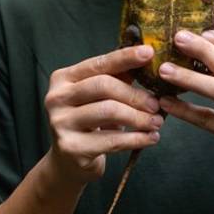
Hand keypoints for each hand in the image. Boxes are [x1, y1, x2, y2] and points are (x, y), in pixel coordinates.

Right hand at [44, 45, 162, 186]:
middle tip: (156, 104)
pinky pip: (111, 140)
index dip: (125, 57)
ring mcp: (60, 123)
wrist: (69, 160)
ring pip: (109, 112)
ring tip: (157, 122)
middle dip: (135, 94)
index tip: (149, 53)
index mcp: (63, 78)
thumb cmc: (90, 119)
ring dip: (139, 117)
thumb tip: (148, 60)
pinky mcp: (70, 148)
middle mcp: (56, 98)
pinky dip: (136, 138)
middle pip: (103, 86)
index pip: (99, 63)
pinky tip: (150, 138)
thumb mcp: (98, 95)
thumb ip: (116, 77)